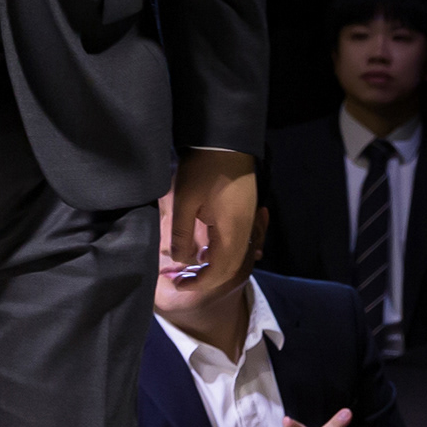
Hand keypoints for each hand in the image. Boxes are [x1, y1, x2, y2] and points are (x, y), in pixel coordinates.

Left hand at [166, 152, 255, 284]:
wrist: (225, 141)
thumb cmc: (203, 169)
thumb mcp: (183, 203)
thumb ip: (181, 235)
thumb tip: (181, 260)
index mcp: (232, 231)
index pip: (220, 270)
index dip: (200, 283)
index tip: (180, 285)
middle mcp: (245, 230)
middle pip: (231, 267)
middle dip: (207, 278)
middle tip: (183, 281)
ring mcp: (247, 220)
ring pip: (235, 255)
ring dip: (215, 266)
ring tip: (191, 268)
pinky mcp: (244, 212)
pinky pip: (236, 242)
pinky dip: (221, 252)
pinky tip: (204, 249)